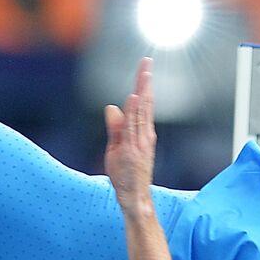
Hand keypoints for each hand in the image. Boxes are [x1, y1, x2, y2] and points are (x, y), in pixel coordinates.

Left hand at [104, 58, 156, 213]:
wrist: (134, 197)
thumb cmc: (126, 174)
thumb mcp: (116, 147)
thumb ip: (115, 128)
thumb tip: (112, 107)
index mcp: (142, 132)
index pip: (143, 104)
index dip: (143, 85)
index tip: (144, 67)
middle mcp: (145, 134)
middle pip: (146, 103)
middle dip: (145, 82)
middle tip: (147, 62)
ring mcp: (140, 142)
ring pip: (142, 112)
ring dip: (142, 91)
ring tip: (143, 74)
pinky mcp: (134, 150)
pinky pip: (134, 127)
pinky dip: (134, 112)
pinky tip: (134, 99)